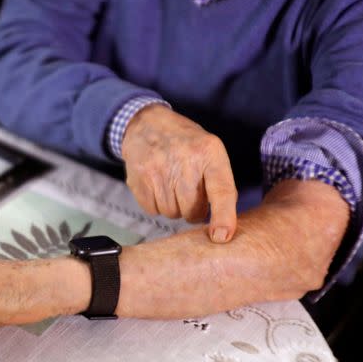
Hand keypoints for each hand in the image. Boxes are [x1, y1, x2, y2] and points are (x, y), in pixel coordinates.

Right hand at [121, 105, 237, 242]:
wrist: (147, 124)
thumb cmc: (186, 144)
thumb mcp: (210, 151)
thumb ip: (220, 184)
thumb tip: (221, 229)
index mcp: (209, 152)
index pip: (221, 190)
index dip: (223, 217)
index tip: (221, 237)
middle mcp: (184, 160)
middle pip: (193, 210)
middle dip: (194, 209)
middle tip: (189, 190)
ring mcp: (158, 170)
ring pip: (172, 213)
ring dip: (174, 206)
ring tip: (172, 183)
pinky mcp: (139, 179)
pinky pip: (153, 210)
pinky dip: (157, 204)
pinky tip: (157, 185)